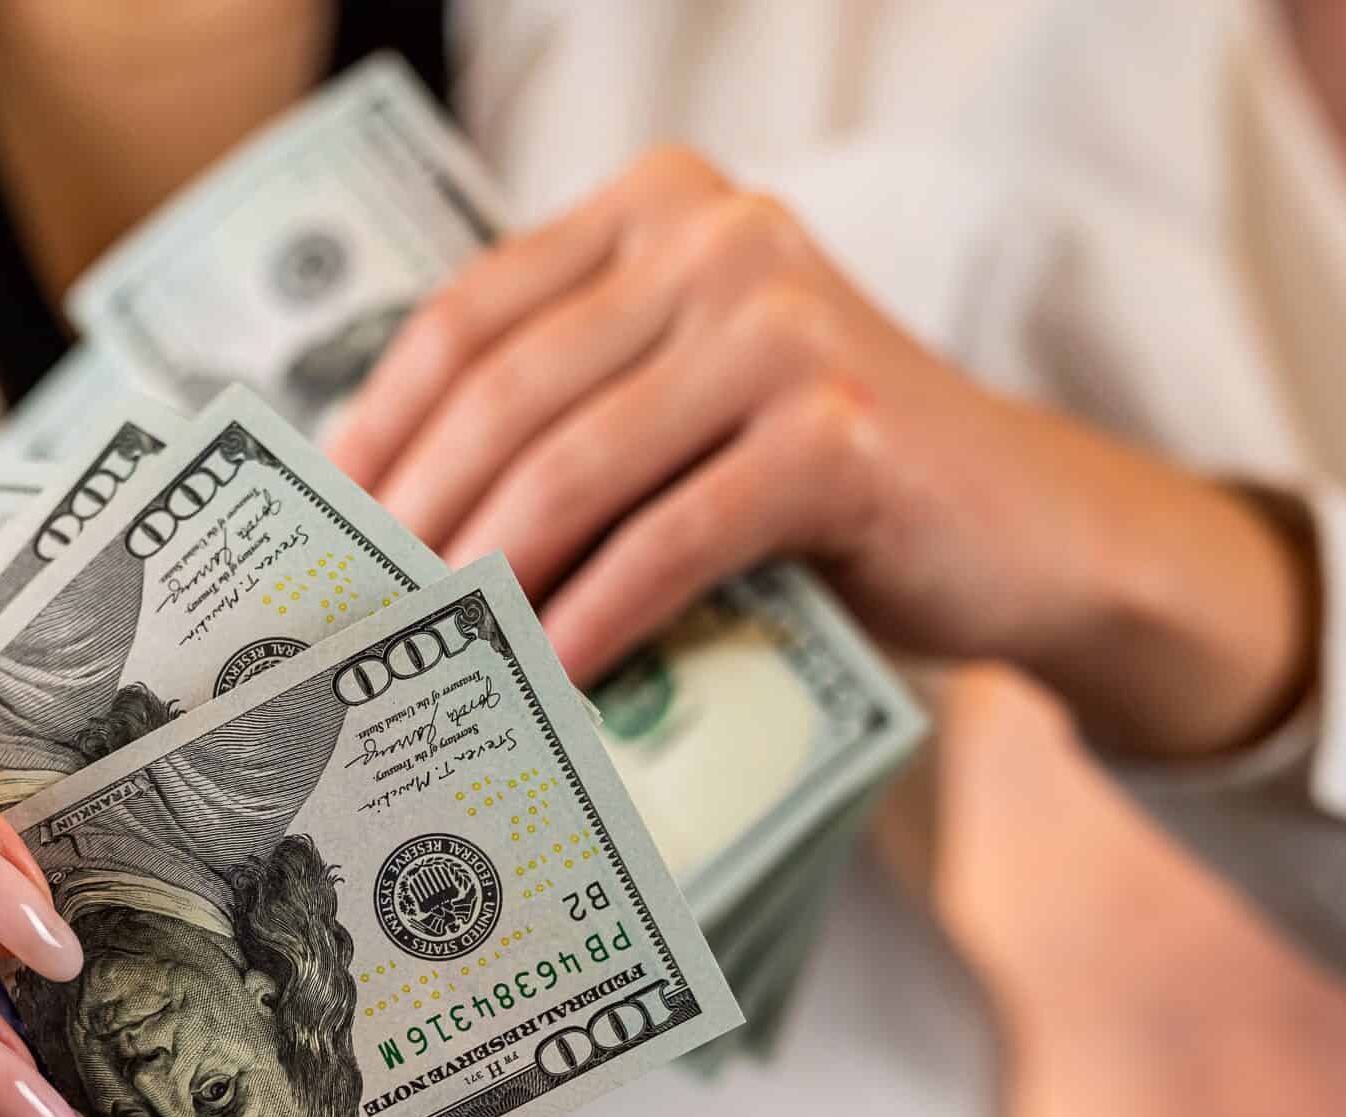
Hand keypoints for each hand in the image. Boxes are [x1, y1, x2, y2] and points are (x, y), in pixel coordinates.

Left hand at [327, 148, 1316, 758]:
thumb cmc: (827, 482)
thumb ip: (572, 409)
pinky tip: (551, 680)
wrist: (1026, 531)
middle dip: (417, 518)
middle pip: (506, 392)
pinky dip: (597, 618)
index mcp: (661, 208)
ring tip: (434, 660)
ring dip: (489, 577)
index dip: (381, 427)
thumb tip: (389, 519)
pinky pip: (670, 538)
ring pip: (575, 466)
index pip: (471, 314)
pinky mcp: (839, 433)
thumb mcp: (688, 404)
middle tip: (360, 618)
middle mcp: (720, 239)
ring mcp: (784, 327)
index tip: (319, 527)